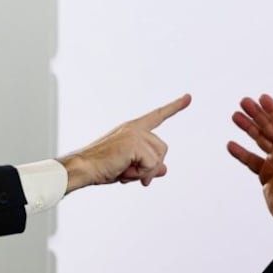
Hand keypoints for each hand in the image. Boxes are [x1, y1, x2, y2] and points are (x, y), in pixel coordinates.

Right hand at [58, 94, 191, 192]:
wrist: (83, 168)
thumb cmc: (102, 167)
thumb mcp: (130, 168)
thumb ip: (149, 167)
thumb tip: (165, 169)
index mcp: (133, 129)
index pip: (157, 116)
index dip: (174, 107)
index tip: (189, 97)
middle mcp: (135, 128)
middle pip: (162, 149)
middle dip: (151, 167)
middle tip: (132, 175)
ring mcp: (135, 134)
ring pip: (158, 158)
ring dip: (143, 172)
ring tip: (124, 172)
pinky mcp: (134, 143)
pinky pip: (151, 165)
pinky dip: (140, 174)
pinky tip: (124, 172)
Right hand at [226, 94, 272, 226]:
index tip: (262, 97)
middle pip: (269, 127)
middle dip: (257, 114)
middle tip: (243, 102)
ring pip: (259, 140)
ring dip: (248, 128)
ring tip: (235, 117)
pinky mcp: (266, 173)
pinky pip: (251, 159)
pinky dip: (241, 152)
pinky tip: (231, 145)